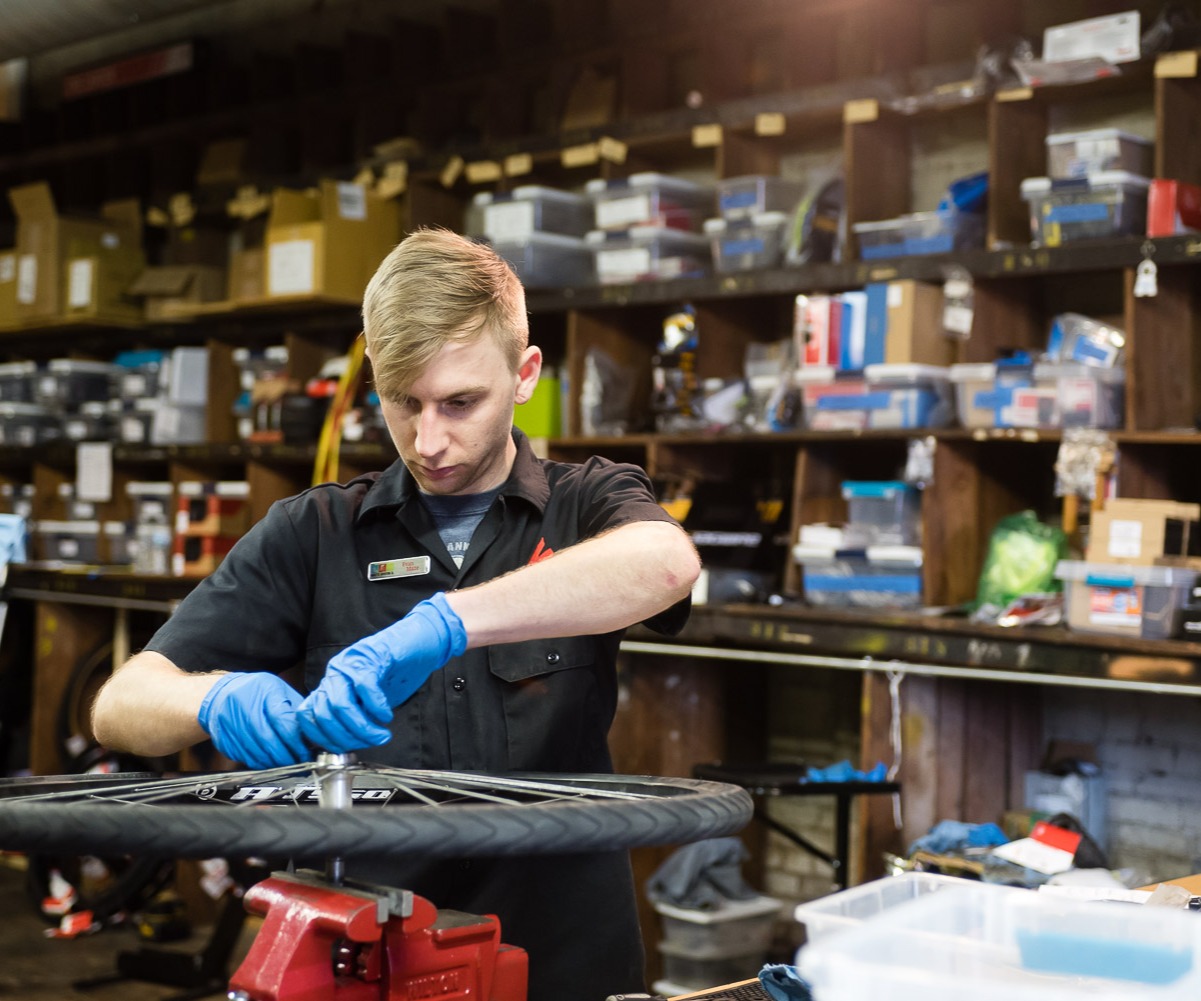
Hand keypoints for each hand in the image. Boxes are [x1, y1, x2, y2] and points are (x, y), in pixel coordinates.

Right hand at [198, 672, 308, 768]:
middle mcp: (245, 706)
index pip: (282, 720)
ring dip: (274, 763)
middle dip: (286, 756)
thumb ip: (294, 712)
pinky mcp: (224, 739)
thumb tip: (311, 736)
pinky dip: (260, 763)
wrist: (222, 694)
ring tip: (286, 764)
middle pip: (268, 739)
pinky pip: (244, 757)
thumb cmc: (257, 692)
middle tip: (298, 762)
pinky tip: (269, 762)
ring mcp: (231, 724)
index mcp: (264, 692)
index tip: (305, 751)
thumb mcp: (279, 691)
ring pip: (256, 752)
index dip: (296, 741)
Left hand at [297, 592, 466, 752]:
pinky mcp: (372, 656)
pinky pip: (365, 689)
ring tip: (381, 735)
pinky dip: (376, 708)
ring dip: (362, 728)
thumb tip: (345, 744)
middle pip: (324, 715)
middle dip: (347, 738)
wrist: (423, 640)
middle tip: (370, 743)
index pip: (308, 716)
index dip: (324, 739)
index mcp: (330, 683)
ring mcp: (351, 663)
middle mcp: (335, 672)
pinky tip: (387, 715)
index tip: (345, 750)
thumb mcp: (368, 699)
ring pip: (341, 705)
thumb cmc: (397, 671)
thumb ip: (354, 715)